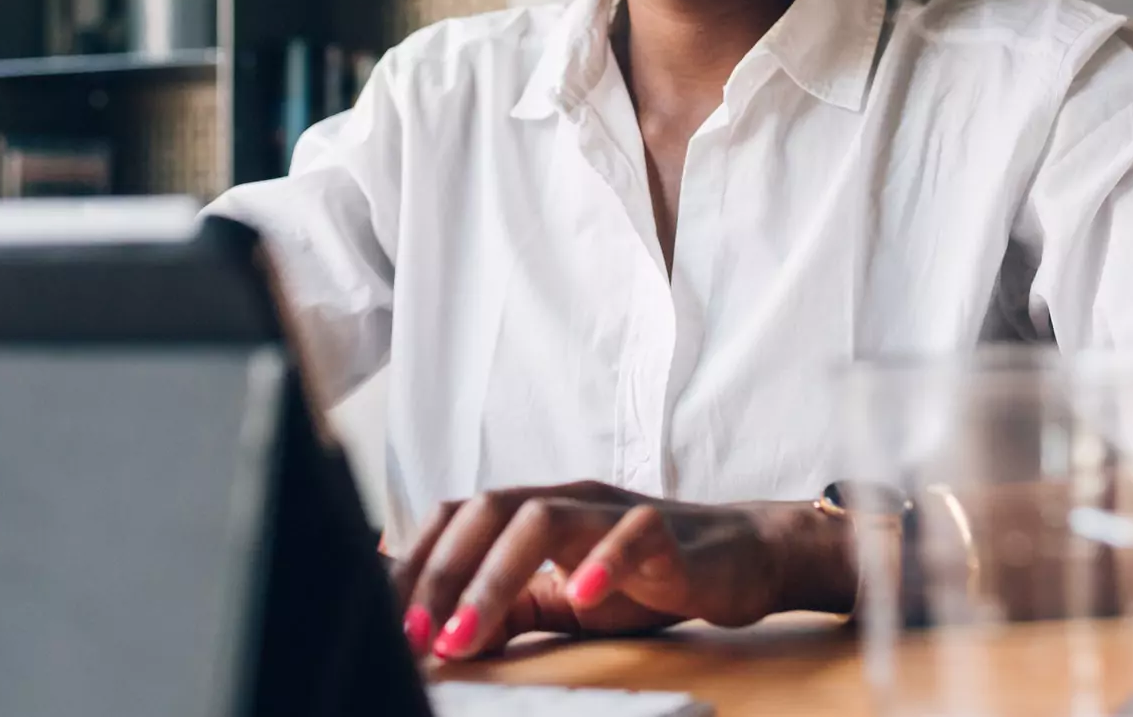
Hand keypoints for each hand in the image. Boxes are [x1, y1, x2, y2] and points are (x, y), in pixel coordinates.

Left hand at [389, 480, 855, 659]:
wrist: (744, 557)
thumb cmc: (648, 575)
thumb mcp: (564, 599)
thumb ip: (510, 607)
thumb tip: (440, 634)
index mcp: (536, 510)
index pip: (458, 517)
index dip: (417, 562)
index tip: (388, 619)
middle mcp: (568, 498)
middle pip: (487, 509)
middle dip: (442, 572)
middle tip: (416, 634)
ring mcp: (615, 510)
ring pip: (543, 518)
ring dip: (493, 578)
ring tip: (466, 634)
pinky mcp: (667, 531)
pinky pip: (632, 535)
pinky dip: (602, 563)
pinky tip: (580, 597)